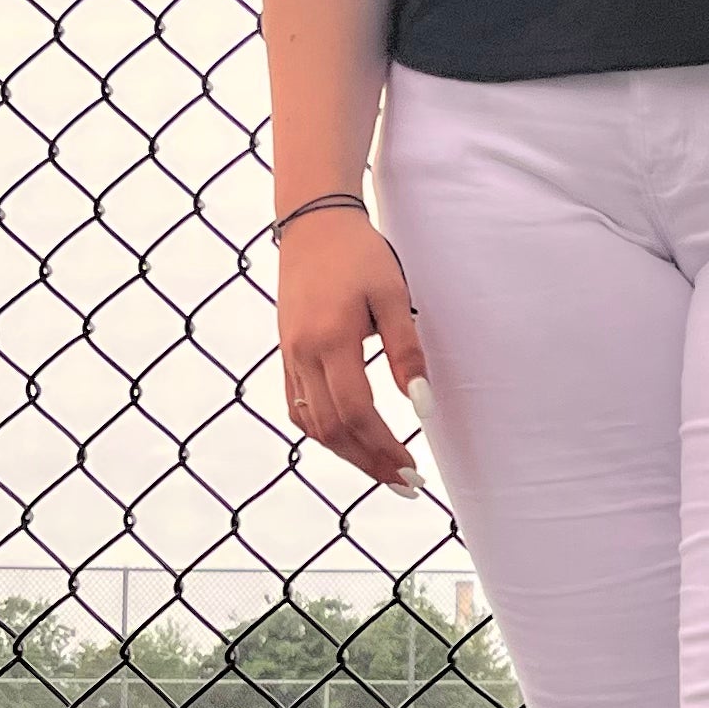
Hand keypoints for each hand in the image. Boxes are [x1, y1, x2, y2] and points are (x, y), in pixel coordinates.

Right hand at [278, 204, 429, 491]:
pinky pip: (298, 405)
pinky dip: (323, 431)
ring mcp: (290, 355)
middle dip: (369, 462)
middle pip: (331, 429)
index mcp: (330, 339)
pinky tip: (349, 440)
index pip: (355, 413)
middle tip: (407, 484)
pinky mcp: (287, 352)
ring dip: (347, 453)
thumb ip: (406, 351)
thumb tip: (421, 406)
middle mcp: (302, 354)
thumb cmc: (361, 255)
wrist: (314, 223)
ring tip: (383, 470)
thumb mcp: (394, 295)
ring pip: (312, 423)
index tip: (413, 470)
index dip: (383, 448)